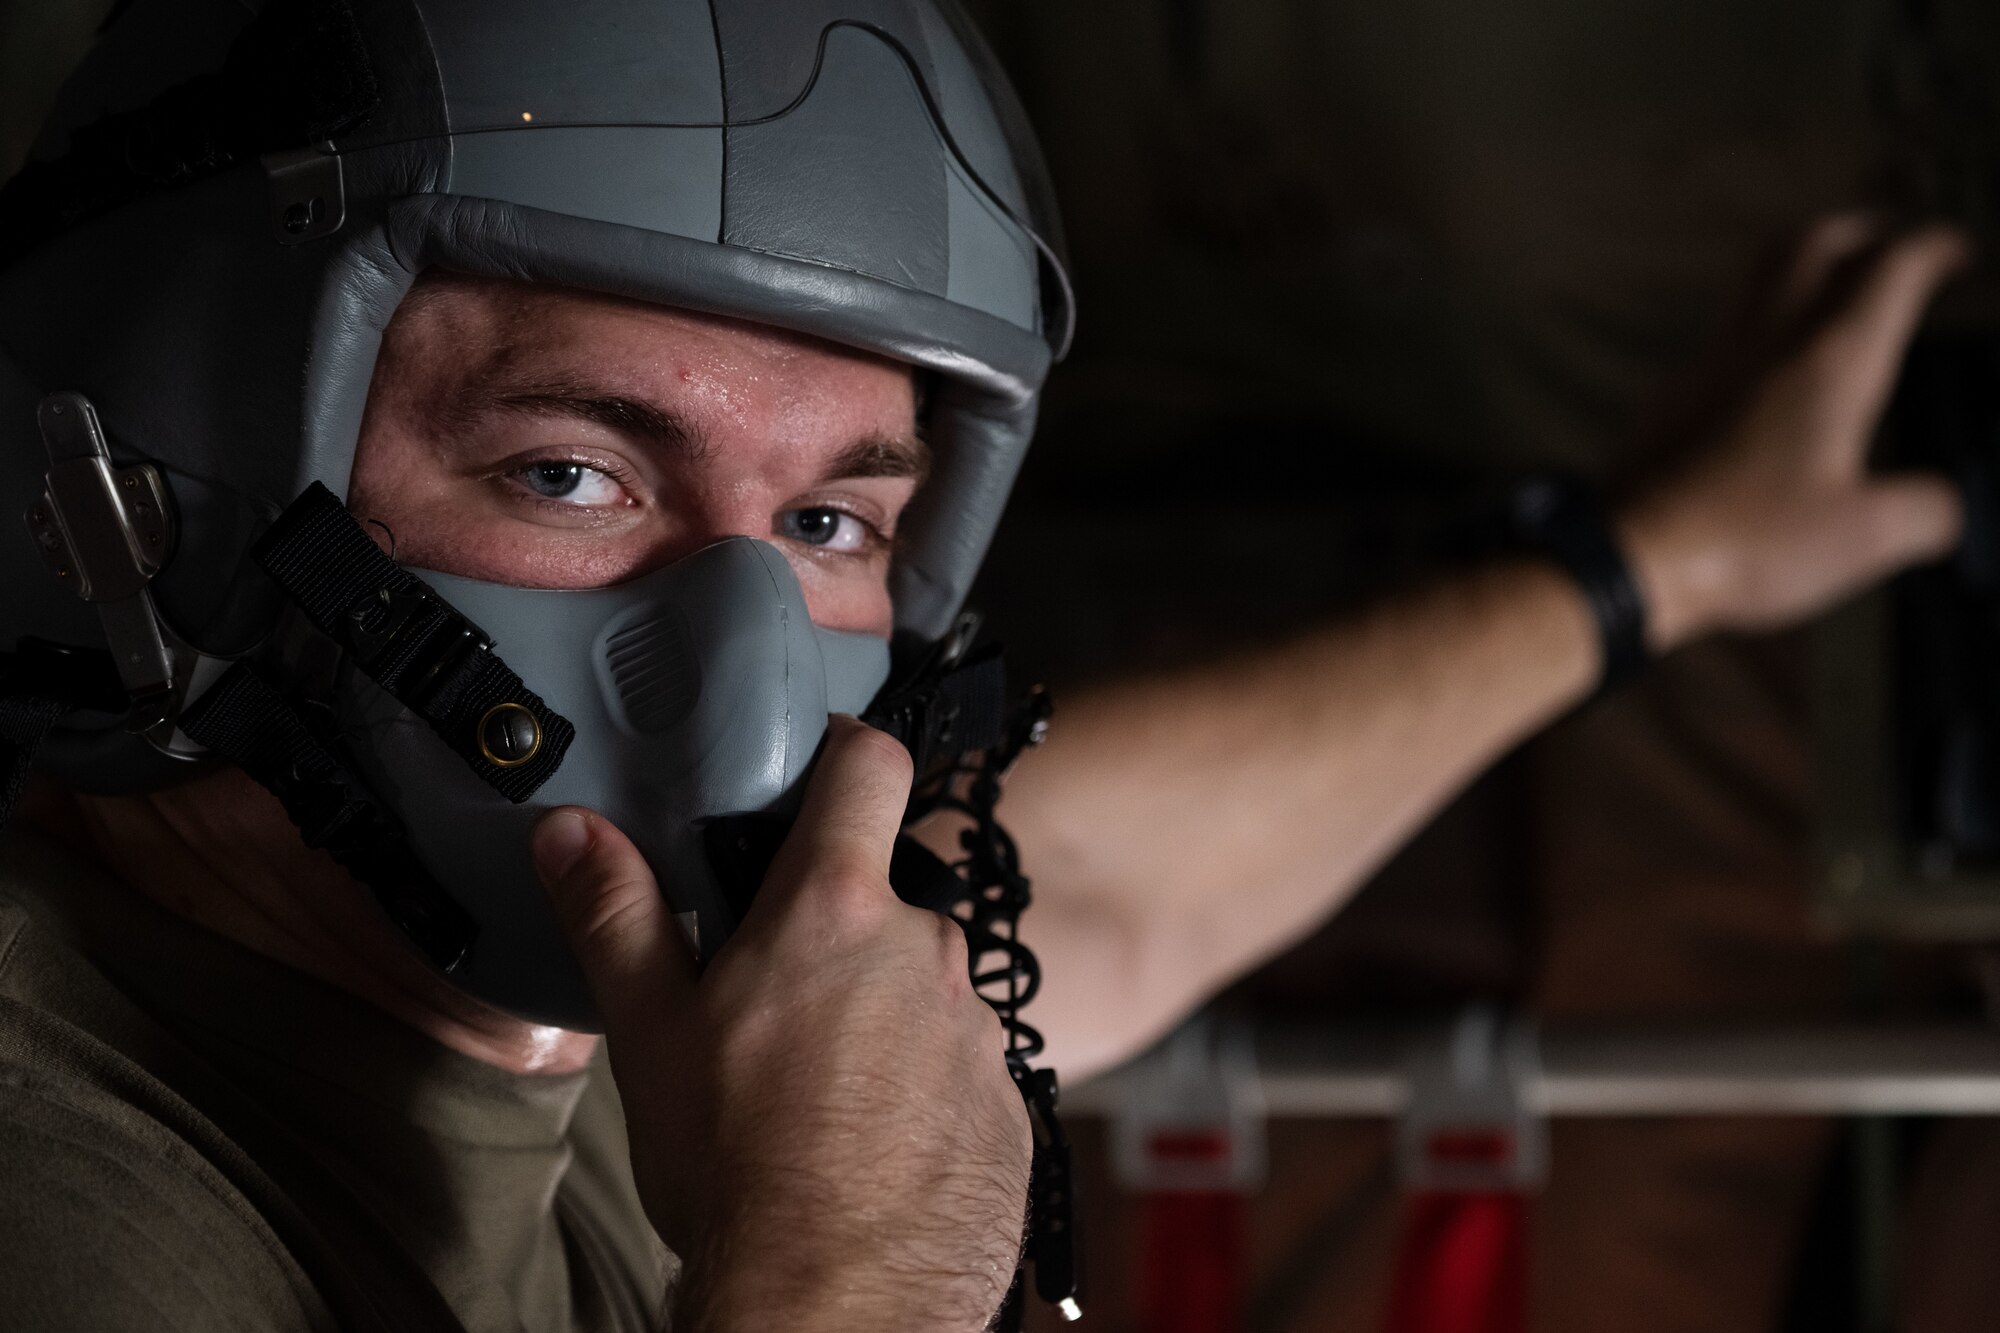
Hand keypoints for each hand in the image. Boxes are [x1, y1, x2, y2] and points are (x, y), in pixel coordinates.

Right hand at [531, 717, 1028, 1330]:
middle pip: (885, 899)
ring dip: (879, 1015)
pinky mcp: (1008, 1108)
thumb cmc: (739, 1171)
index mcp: (837, 911)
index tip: (820, 767)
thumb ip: (618, 915)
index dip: (846, 753)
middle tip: (772, 998)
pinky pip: (959, 1068)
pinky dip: (919, 1089)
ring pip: (923, 989)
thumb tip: (573, 832)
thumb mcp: (652, 1034)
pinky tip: (867, 1144)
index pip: (873, 768)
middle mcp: (929, 953)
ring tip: (814, 1093)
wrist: (837, 1303)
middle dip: (835, 932)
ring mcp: (979, 1031)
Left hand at [1616, 220, 1970, 650]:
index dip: (1933, 247)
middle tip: (1895, 241)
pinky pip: (1724, 329)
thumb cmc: (1741, 538)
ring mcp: (1712, 362)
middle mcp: (1768, 343)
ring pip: (1761, 275)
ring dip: (1806, 260)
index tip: (1958, 250)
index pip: (1891, 269)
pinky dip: (1762, 318)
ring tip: (1835, 279)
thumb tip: (1949, 505)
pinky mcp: (1673, 394)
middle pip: (1816, 243)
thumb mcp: (1863, 537)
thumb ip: (1927, 511)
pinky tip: (1770, 360)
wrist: (1626, 552)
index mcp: (1831, 360)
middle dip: (1866, 228)